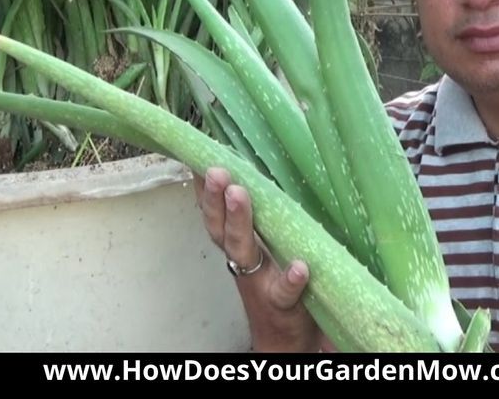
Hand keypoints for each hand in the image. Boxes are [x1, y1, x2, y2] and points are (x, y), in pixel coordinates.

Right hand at [195, 167, 321, 352]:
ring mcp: (261, 281)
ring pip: (243, 250)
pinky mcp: (284, 304)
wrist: (287, 340)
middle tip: (216, 171)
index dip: (204, 189)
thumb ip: (261, 216)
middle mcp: (243, 260)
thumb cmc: (279, 282)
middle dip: (215, 199)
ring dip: (239, 222)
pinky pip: (286, 292)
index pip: (216, 213)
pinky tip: (300, 267)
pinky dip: (291, 280)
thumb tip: (259, 171)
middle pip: (221, 227)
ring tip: (239, 194)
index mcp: (239, 244)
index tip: (198, 157)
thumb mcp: (266, 246)